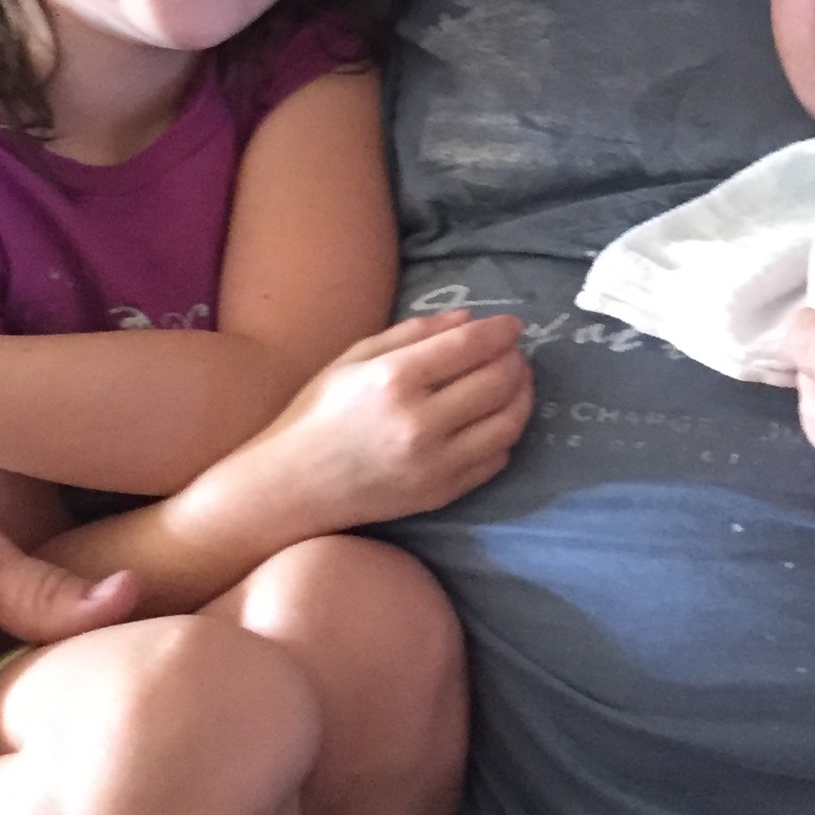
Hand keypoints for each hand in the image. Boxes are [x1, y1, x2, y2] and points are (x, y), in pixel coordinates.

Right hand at [224, 309, 533, 535]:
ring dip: (522, 397)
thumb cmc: (317, 414)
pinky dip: (505, 435)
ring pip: (508, 424)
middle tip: (513, 354)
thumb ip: (413, 333)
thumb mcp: (354, 358)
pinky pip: (495, 460)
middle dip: (515, 361)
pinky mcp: (441, 494)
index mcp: (394, 380)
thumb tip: (469, 320)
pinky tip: (494, 421)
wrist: (292, 486)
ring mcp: (434, 464)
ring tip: (515, 384)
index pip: (470, 347)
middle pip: (497, 383)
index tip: (512, 326)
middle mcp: (419, 422)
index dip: (500, 331)